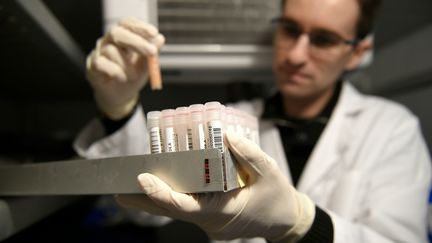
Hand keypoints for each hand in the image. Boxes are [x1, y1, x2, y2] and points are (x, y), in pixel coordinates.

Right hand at [86, 18, 164, 119]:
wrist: (121, 94)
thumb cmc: (133, 74)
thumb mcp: (147, 64)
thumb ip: (153, 52)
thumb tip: (160, 39)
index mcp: (124, 35)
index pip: (128, 23)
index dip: (140, 27)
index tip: (154, 33)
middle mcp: (109, 40)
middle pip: (117, 33)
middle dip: (136, 42)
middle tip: (152, 52)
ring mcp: (99, 52)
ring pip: (111, 51)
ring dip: (127, 65)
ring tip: (133, 76)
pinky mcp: (92, 65)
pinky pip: (101, 63)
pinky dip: (115, 71)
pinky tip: (121, 77)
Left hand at [117, 132, 314, 241]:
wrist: (287, 222)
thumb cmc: (278, 199)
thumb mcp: (269, 172)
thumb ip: (249, 154)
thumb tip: (226, 135)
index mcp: (221, 212)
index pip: (183, 207)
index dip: (160, 194)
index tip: (143, 179)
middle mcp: (210, 221)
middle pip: (171, 211)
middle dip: (145, 201)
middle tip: (119, 190)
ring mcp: (209, 222)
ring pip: (177, 209)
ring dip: (156, 198)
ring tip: (134, 185)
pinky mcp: (211, 217)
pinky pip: (187, 206)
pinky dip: (173, 195)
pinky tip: (163, 183)